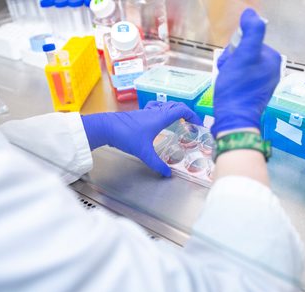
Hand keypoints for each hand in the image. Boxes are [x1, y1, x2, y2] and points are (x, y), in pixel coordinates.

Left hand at [82, 101, 201, 176]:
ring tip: (178, 123)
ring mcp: (146, 112)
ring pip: (165, 106)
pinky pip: (156, 110)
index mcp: (160, 117)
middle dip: (186, 113)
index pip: (182, 109)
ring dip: (174, 112)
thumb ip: (157, 164)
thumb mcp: (144, 152)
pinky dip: (162, 113)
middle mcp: (155, 112)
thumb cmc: (126, 136)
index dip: (193, 115)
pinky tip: (159, 123)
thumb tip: (167, 173)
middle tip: (191, 124)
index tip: (197, 125)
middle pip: (175, 106)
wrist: (106, 127)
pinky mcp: (139, 115)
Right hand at [212, 8, 280, 137]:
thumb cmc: (237, 87)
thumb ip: (251, 32)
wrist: (234, 119)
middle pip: (245, 54)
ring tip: (226, 81)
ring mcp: (264, 83)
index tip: (230, 60)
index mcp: (272, 59)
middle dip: (232, 60)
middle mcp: (272, 70)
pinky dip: (233, 81)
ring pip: (242, 66)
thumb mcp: (244, 55)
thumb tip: (251, 13)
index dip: (235, 49)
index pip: (249, 42)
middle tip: (227, 72)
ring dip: (230, 70)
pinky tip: (228, 88)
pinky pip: (242, 79)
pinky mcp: (255, 94)